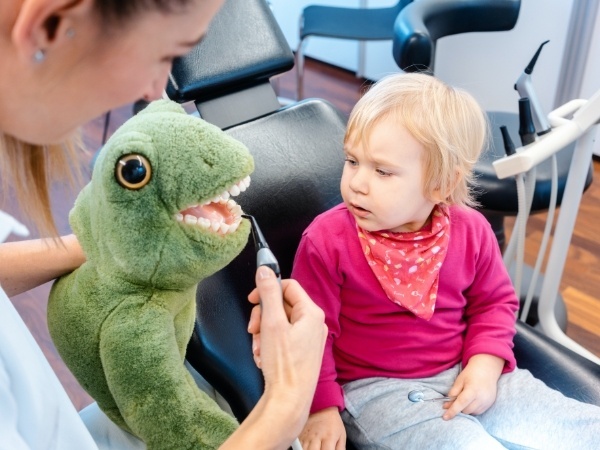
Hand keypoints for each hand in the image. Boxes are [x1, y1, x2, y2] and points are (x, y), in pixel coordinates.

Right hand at [247, 267, 326, 427]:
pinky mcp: (302, 352)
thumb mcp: (272, 323)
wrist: (288, 400)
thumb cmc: (283, 365)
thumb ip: (268, 293)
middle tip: (254, 330)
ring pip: (279, 323)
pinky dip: (268, 344)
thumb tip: (265, 270)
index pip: (288, 286)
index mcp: (312, 313)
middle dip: (263, 317)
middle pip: (282, 305)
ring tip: (258, 349)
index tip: (253, 299)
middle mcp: (314, 324)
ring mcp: (309, 339)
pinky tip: (263, 357)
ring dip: (263, 333)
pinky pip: (282, 338)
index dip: (267, 290)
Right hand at [299, 407, 345, 449]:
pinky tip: (307, 448)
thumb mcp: (341, 436)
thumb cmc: (333, 423)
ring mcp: (306, 437)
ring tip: (315, 449)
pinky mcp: (299, 435)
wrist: (322, 407)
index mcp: (328, 438)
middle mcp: (316, 437)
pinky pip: (298, 446)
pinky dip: (301, 449)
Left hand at [442, 354, 504, 419]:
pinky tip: (471, 401)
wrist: (486, 369)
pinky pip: (478, 411)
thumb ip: (453, 393)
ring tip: (463, 399)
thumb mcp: (459, 380)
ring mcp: (487, 402)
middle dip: (458, 408)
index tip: (444, 417)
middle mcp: (481, 398)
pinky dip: (472, 409)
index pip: (460, 404)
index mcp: (472, 390)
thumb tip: (446, 406)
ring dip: (465, 409)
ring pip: (472, 412)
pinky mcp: (490, 404)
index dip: (452, 411)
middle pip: (466, 410)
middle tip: (452, 401)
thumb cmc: (471, 373)